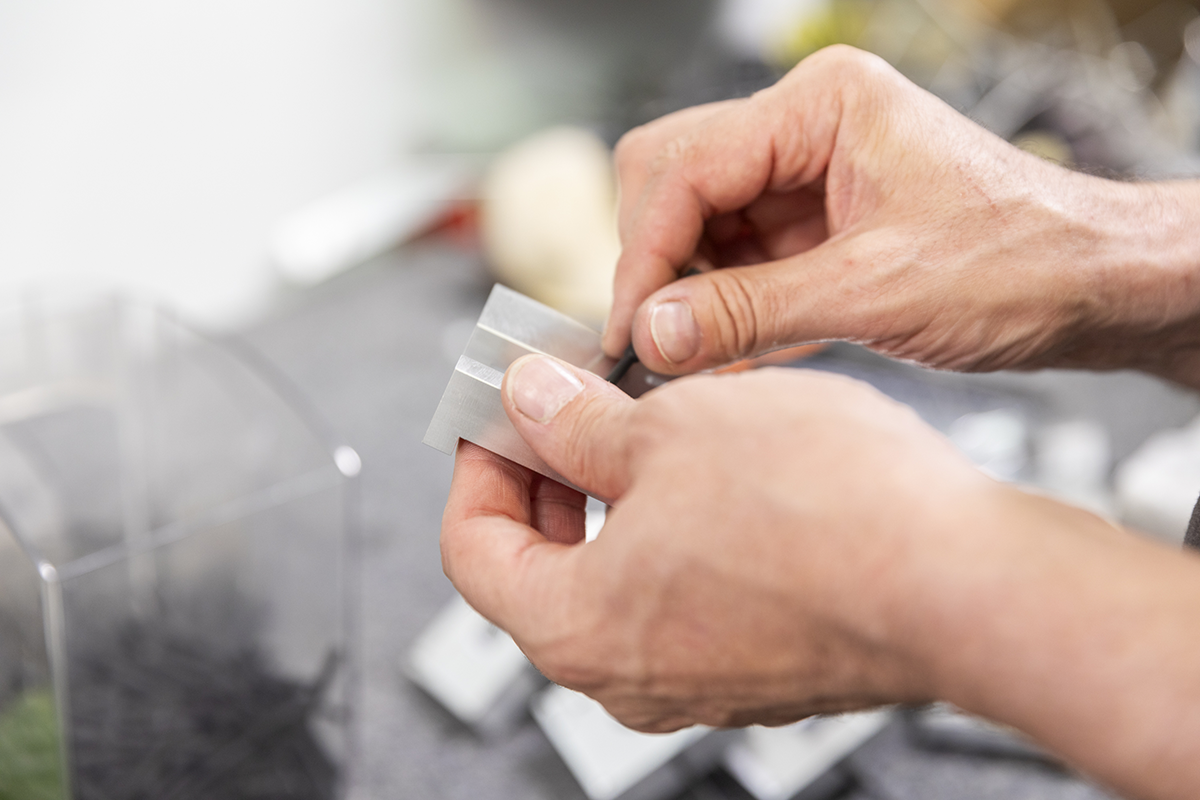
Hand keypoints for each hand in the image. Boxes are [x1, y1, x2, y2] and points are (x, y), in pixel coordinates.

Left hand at [441, 355, 1199, 799]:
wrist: (963, 581)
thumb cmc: (822, 512)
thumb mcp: (668, 429)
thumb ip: (575, 422)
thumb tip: (528, 401)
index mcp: (577, 629)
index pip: (474, 547)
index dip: (479, 463)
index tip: (501, 411)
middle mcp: (630, 676)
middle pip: (543, 565)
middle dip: (549, 472)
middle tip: (569, 400)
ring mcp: (701, 678)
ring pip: (622, 576)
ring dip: (619, 495)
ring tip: (650, 417)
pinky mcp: (764, 664)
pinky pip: (689, 593)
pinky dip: (678, 529)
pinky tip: (716, 466)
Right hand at [602, 45, 1199, 385]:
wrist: (1096, 287)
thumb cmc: (1022, 262)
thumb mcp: (876, 292)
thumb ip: (751, 311)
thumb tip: (651, 333)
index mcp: (820, 107)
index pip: (685, 167)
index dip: (645, 253)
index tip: (628, 330)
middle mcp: (804, 130)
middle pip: (673, 181)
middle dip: (656, 264)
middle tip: (652, 343)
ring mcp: (807, 177)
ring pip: (698, 227)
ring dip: (688, 296)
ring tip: (696, 364)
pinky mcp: (814, 227)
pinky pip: (736, 262)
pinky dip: (723, 311)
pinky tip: (727, 360)